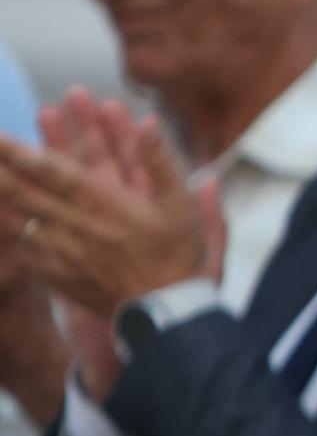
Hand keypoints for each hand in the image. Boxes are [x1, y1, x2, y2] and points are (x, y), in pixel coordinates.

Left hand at [0, 92, 217, 316]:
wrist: (165, 312)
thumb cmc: (175, 257)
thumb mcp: (180, 206)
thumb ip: (161, 163)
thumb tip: (150, 123)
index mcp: (100, 203)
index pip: (49, 169)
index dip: (17, 150)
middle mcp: (71, 224)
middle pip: (20, 190)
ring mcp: (58, 251)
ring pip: (14, 218)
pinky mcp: (55, 273)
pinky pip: (19, 249)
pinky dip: (5, 232)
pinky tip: (0, 221)